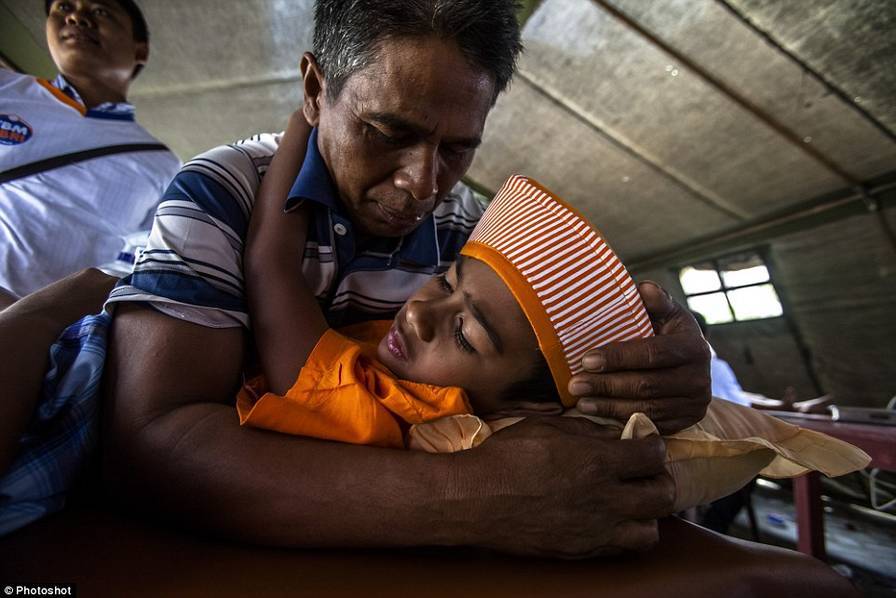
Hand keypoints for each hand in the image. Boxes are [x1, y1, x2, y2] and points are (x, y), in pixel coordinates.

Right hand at [455, 416, 673, 557]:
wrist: (475, 499)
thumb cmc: (506, 457)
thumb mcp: (546, 427)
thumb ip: (586, 431)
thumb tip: (613, 434)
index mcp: (597, 461)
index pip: (654, 454)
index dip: (652, 444)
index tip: (643, 442)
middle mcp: (604, 498)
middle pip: (663, 494)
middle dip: (659, 478)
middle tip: (644, 472)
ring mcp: (595, 529)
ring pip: (651, 529)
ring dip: (647, 513)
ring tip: (631, 501)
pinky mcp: (582, 550)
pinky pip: (623, 548)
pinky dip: (625, 534)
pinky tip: (610, 519)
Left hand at [569, 281, 710, 433]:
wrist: (690, 364)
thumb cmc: (669, 332)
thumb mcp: (666, 312)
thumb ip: (655, 300)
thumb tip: (642, 288)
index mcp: (693, 346)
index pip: (652, 353)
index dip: (618, 358)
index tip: (587, 359)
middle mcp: (699, 378)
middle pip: (646, 384)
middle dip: (606, 384)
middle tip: (575, 383)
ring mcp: (694, 404)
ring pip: (646, 407)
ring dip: (609, 405)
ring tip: (580, 399)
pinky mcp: (685, 422)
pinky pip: (649, 423)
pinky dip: (620, 418)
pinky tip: (597, 411)